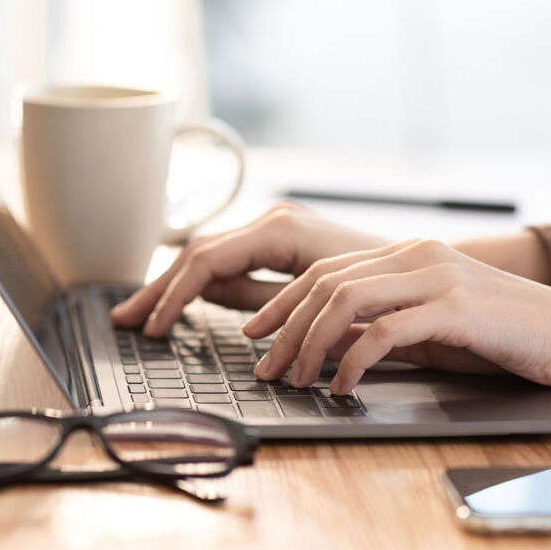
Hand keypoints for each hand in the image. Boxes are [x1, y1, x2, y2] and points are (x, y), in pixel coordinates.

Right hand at [110, 202, 388, 336]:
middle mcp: (274, 221)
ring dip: (174, 286)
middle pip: (198, 254)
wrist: (425, 271)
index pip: (206, 260)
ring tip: (143, 315)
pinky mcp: (281, 244)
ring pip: (209, 256)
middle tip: (125, 319)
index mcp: (280, 230)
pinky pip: (229, 261)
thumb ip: (263, 299)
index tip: (154, 328)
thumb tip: (214, 302)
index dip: (173, 295)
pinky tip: (182, 304)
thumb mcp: (321, 300)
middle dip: (160, 289)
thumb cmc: (384, 287)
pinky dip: (202, 284)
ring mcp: (276, 229)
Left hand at [243, 239, 550, 394]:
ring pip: (345, 303)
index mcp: (408, 254)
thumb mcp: (434, 327)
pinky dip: (352, 362)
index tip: (254, 333)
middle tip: (264, 367)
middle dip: (284, 328)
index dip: (281, 302)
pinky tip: (342, 386)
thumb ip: (383, 327)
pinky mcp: (455, 308)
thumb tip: (328, 346)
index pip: (326, 272)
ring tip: (295, 381)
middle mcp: (416, 256)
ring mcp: (436, 277)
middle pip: (325, 284)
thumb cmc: (508, 333)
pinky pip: (384, 333)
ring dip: (309, 345)